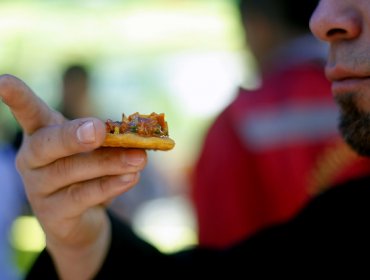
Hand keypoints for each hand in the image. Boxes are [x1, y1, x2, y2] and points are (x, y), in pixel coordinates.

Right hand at [0, 74, 146, 278]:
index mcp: (42, 135)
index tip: (3, 81)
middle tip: (99, 129)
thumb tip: (138, 139)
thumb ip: (111, 142)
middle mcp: (32, 159)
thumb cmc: (87, 174)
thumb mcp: (96, 152)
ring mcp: (38, 188)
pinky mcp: (53, 213)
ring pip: (71, 170)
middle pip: (48, 144)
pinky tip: (131, 177)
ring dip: (109, 162)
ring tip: (140, 158)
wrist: (81, 219)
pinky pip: (82, 196)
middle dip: (73, 135)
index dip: (17, 97)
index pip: (28, 112)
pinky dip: (110, 185)